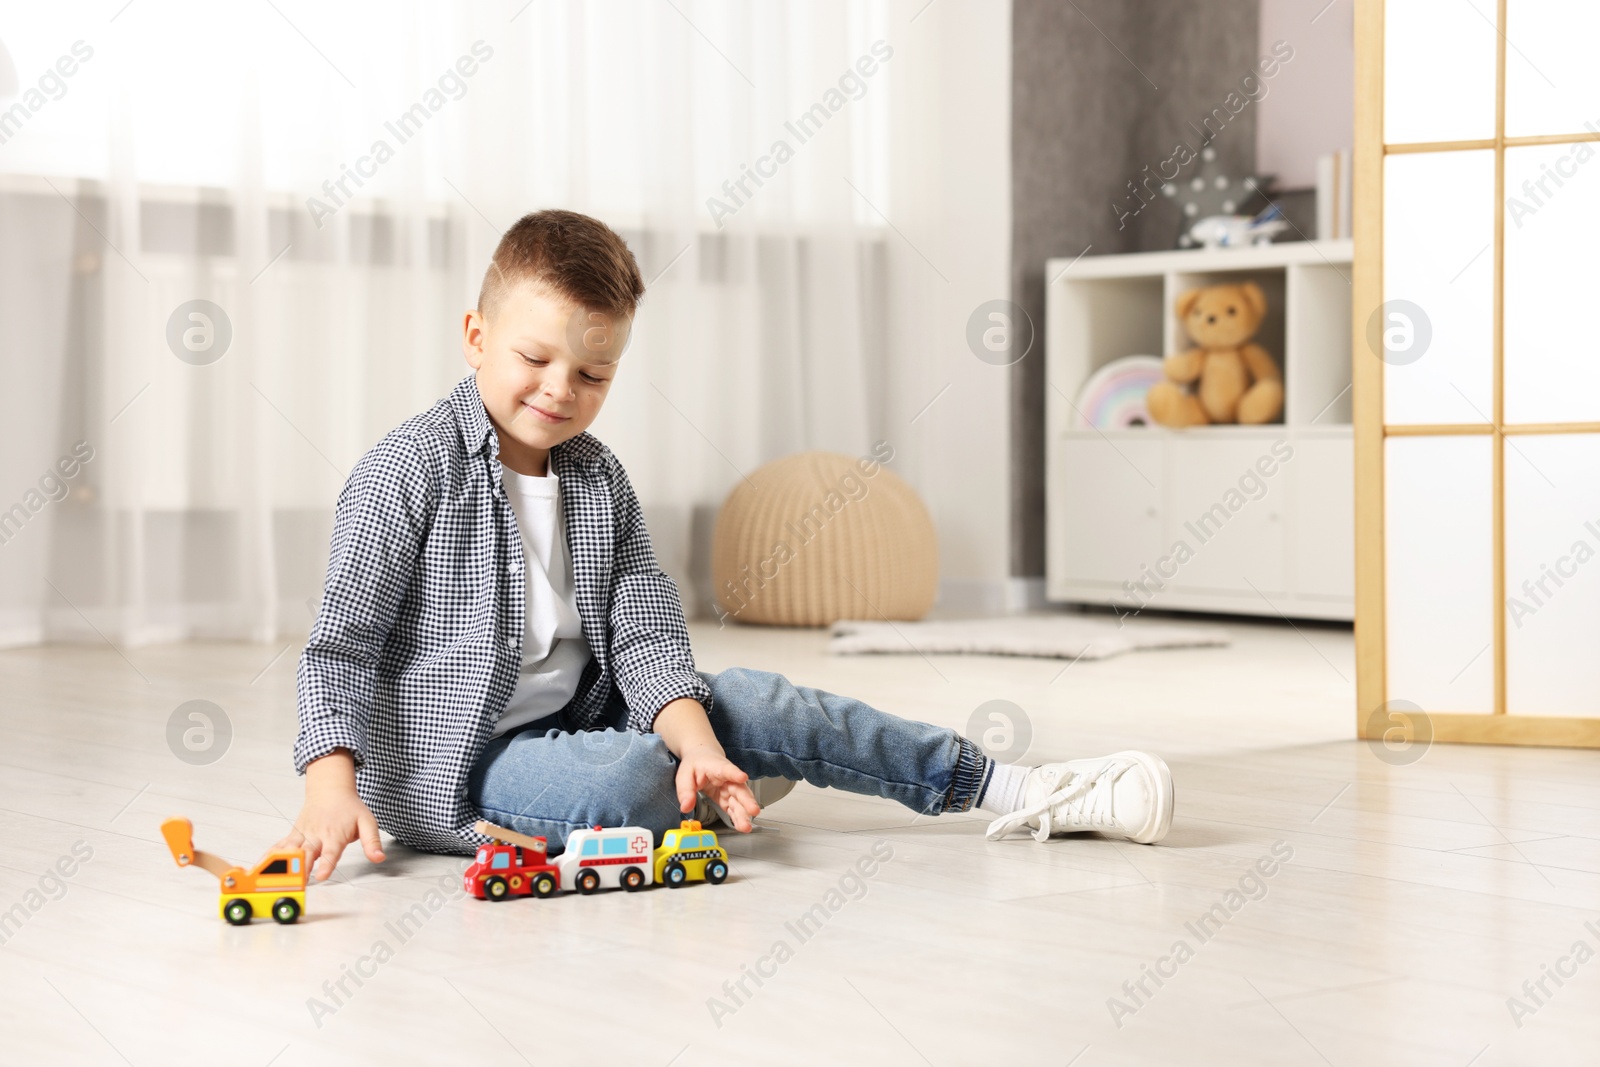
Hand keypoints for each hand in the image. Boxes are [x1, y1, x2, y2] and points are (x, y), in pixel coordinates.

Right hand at [273, 749, 385, 880]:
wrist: (330, 789)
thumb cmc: (349, 808)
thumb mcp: (367, 821)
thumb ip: (372, 842)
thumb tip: (379, 858)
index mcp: (335, 834)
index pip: (331, 852)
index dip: (327, 864)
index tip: (322, 876)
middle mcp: (316, 835)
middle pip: (306, 853)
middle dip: (300, 869)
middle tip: (296, 884)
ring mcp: (302, 835)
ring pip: (289, 851)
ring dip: (281, 865)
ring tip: (272, 879)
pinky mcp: (293, 835)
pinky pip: (279, 847)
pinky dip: (269, 856)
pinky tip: (258, 867)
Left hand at [674, 744, 760, 832]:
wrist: (702, 758)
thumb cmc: (696, 764)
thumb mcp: (684, 775)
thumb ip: (685, 791)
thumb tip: (686, 807)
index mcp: (717, 767)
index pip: (727, 770)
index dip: (735, 774)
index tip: (742, 778)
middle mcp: (727, 778)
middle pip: (739, 789)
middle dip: (747, 801)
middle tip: (753, 811)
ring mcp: (729, 789)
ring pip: (739, 801)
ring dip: (743, 814)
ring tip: (746, 826)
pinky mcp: (727, 798)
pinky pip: (733, 808)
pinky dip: (737, 817)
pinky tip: (741, 826)